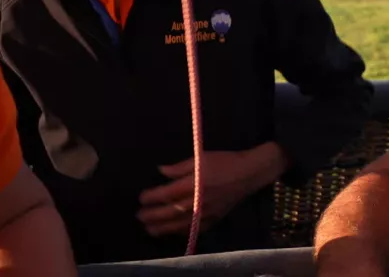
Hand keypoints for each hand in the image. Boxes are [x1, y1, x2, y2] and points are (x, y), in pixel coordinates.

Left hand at [137, 143, 288, 236]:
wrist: (249, 173)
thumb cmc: (224, 162)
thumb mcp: (200, 158)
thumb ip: (179, 167)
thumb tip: (160, 171)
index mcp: (193, 183)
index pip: (166, 194)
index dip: (152, 197)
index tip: (141, 198)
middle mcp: (197, 201)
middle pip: (170, 211)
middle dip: (152, 215)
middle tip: (139, 216)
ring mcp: (206, 212)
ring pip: (180, 224)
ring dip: (162, 227)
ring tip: (149, 229)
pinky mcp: (214, 219)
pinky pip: (195, 229)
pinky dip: (182, 231)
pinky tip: (172, 231)